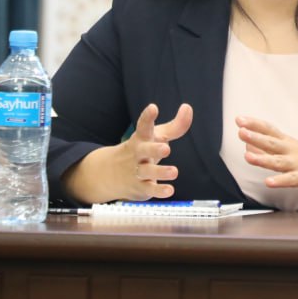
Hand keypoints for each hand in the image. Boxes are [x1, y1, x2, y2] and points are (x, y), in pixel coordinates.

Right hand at [63, 102, 193, 203]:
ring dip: (160, 172)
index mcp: (142, 138)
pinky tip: (170, 190)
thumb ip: (176, 125)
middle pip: (144, 151)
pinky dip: (159, 191)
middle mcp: (138, 154)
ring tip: (174, 171)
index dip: (147, 117)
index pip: (143, 126)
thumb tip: (187, 108)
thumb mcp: (157, 136)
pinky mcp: (140, 187)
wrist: (110, 174)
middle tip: (166, 148)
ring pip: (147, 172)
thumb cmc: (142, 150)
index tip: (153, 108)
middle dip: (153, 149)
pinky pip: (149, 189)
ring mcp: (137, 171)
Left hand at [236, 116, 297, 201]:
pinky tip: (268, 182)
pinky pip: (291, 179)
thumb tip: (248, 143)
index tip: (240, 119)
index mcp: (289, 143)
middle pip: (272, 143)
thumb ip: (270, 148)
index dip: (255, 124)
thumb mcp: (292, 151)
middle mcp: (292, 151)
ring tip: (248, 156)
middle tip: (241, 131)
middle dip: (256, 137)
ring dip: (262, 159)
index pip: (270, 130)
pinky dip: (280, 181)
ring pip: (278, 161)